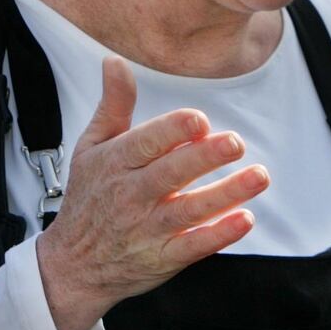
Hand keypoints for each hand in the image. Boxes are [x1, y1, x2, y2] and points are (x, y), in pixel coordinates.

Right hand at [36, 55, 269, 329]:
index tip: (199, 120)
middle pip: (171, 173)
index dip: (173, 130)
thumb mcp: (92, 148)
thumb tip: (115, 62)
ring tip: (259, 176)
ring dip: (227, 193)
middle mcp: (131, 195)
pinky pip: (194, 246)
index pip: (145, 143)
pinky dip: (220, 234)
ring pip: (190, 210)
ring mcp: (148, 228)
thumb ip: (113, 105)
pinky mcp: (163, 257)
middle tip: (235, 143)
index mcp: (115, 163)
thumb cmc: (89, 198)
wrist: (71, 267)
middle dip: (204, 157)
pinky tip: (245, 218)